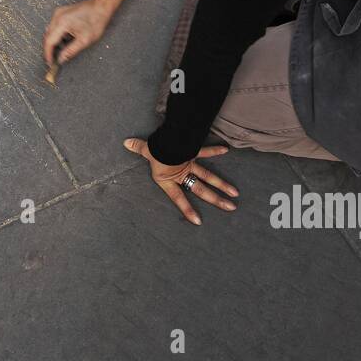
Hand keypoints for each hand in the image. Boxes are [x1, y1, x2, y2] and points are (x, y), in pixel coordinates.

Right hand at [43, 0, 114, 67]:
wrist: (101, 6)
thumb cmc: (96, 20)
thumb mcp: (84, 40)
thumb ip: (71, 51)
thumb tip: (62, 59)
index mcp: (61, 23)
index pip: (49, 42)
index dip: (48, 54)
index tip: (50, 62)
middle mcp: (57, 17)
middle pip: (47, 37)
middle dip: (50, 48)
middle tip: (55, 59)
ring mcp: (59, 13)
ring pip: (50, 31)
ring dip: (54, 41)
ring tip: (63, 49)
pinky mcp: (62, 12)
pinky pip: (55, 26)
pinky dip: (57, 34)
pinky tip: (66, 38)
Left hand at [123, 138, 237, 225]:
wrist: (166, 138)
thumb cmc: (155, 149)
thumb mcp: (146, 150)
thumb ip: (138, 148)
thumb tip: (126, 143)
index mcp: (169, 179)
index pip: (179, 198)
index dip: (187, 209)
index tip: (198, 221)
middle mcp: (181, 174)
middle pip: (201, 189)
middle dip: (216, 200)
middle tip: (230, 207)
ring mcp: (189, 163)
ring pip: (208, 176)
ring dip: (222, 184)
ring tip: (234, 194)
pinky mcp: (192, 152)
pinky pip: (205, 151)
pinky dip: (214, 150)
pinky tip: (226, 150)